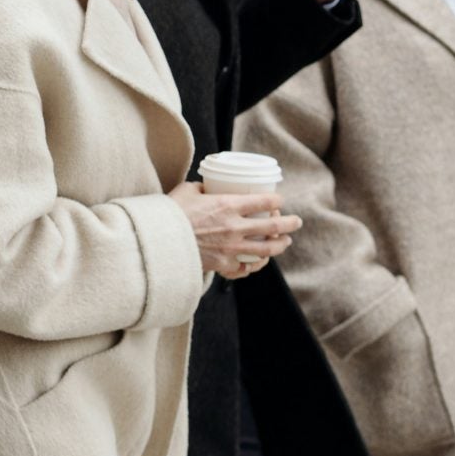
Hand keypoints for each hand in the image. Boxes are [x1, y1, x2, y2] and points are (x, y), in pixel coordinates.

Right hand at [168, 183, 299, 278]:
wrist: (159, 243)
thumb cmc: (169, 214)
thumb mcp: (186, 191)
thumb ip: (200, 189)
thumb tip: (205, 188)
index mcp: (228, 205)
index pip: (263, 200)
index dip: (276, 199)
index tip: (279, 199)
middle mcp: (235, 227)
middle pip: (273, 225)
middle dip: (289, 223)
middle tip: (296, 222)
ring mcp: (232, 248)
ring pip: (266, 249)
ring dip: (280, 245)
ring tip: (285, 242)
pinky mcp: (224, 264)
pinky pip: (247, 267)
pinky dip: (255, 264)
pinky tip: (259, 261)